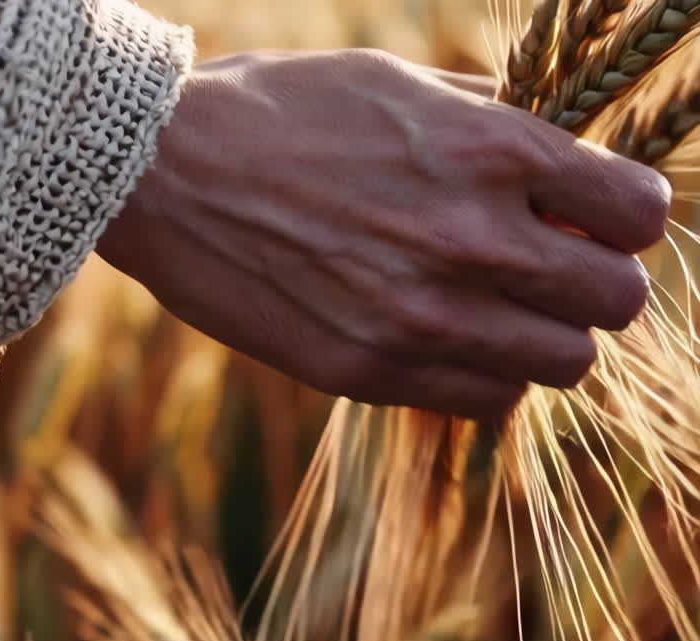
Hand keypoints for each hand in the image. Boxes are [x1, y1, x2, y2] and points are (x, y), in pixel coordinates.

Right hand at [99, 49, 670, 418]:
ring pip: (561, 366)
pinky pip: (483, 400)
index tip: (596, 219)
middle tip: (551, 271)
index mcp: (486, 151)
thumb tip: (561, 161)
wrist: (158, 173)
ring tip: (494, 310)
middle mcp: (467, 240)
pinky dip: (483, 375)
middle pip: (615, 304)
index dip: (626, 218)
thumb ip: (492, 124)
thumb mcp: (396, 84)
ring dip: (543, 338)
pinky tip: (443, 338)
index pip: (637, 216)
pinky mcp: (364, 370)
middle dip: (595, 284)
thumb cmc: (275, 110)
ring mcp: (416, 316)